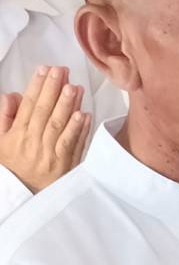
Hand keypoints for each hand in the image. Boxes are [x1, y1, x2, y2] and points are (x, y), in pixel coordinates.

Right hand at [0, 66, 89, 193]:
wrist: (27, 195)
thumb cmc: (14, 164)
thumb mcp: (1, 142)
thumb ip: (5, 117)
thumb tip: (10, 94)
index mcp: (17, 135)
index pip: (27, 106)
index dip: (36, 87)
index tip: (44, 70)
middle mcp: (33, 142)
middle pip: (44, 112)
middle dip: (53, 89)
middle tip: (61, 71)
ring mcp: (50, 153)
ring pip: (58, 125)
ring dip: (67, 105)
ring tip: (74, 87)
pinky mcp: (65, 163)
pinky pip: (72, 144)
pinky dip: (79, 129)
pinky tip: (84, 114)